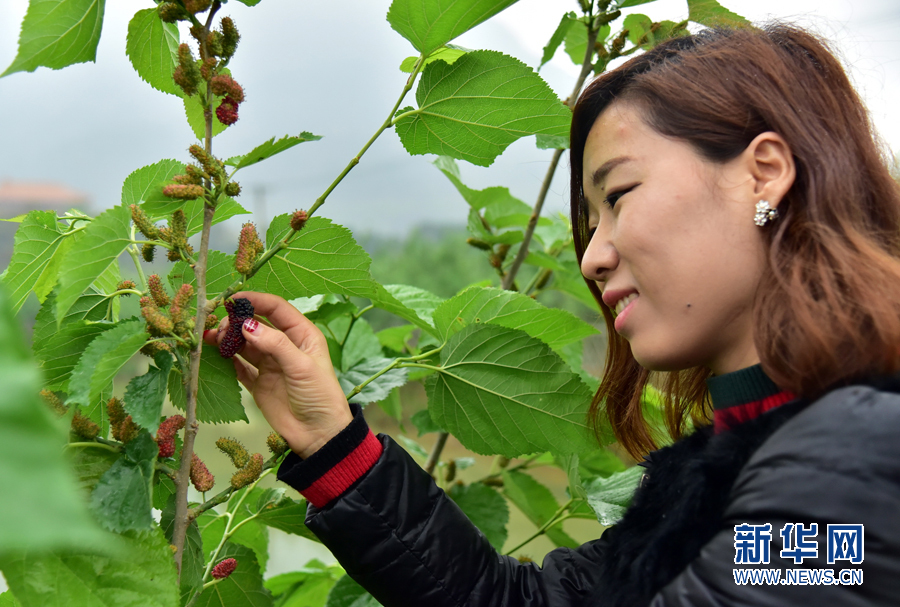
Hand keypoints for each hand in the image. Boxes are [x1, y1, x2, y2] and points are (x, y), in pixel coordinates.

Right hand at [203, 291, 351, 457]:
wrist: (319, 435)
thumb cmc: (320, 396)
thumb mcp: (302, 367)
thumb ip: (276, 344)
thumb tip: (248, 325)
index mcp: (302, 335)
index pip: (276, 308)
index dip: (255, 301)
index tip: (232, 299)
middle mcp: (285, 345)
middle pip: (256, 324)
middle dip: (237, 321)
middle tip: (221, 327)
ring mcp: (270, 363)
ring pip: (244, 344)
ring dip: (228, 339)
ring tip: (213, 339)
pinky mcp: (258, 382)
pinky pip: (239, 366)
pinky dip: (227, 359)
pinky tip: (215, 354)